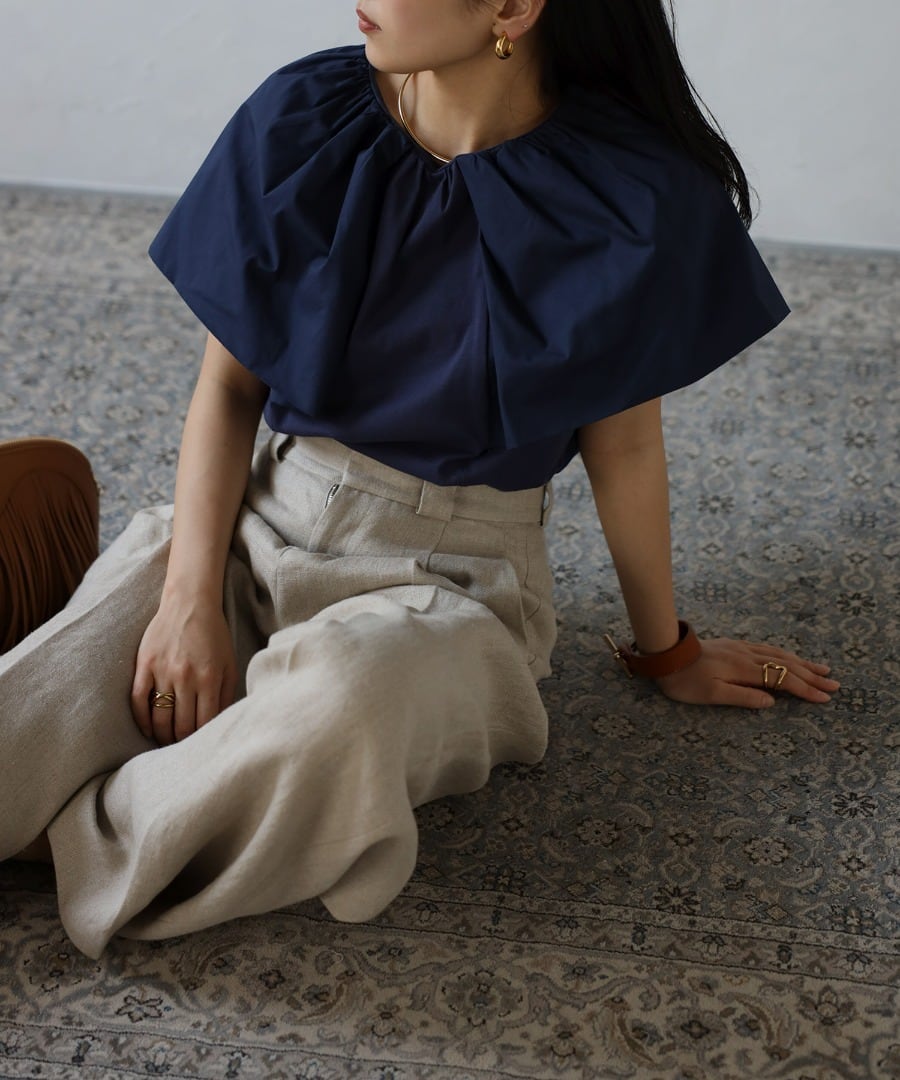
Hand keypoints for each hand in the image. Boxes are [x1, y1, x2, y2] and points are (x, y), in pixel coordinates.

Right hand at [131, 593, 237, 743]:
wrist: (190, 603)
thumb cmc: (214, 635)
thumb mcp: (229, 664)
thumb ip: (227, 695)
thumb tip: (221, 724)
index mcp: (209, 679)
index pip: (204, 723)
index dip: (201, 740)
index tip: (200, 748)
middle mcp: (185, 677)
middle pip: (181, 725)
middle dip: (182, 742)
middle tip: (182, 749)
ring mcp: (163, 671)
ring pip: (159, 717)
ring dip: (162, 736)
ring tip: (166, 742)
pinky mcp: (144, 665)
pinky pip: (138, 700)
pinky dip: (141, 719)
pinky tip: (147, 728)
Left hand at [655, 637, 839, 708]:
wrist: (666, 653)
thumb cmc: (684, 680)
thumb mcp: (711, 694)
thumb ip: (742, 697)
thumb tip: (771, 701)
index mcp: (745, 670)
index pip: (783, 680)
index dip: (806, 690)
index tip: (826, 698)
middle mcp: (748, 656)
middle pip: (787, 665)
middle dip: (813, 676)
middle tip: (835, 684)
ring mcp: (742, 648)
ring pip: (780, 655)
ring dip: (803, 662)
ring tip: (822, 668)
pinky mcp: (735, 645)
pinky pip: (769, 649)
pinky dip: (786, 654)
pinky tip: (790, 657)